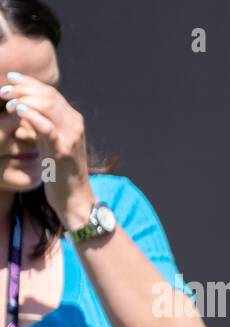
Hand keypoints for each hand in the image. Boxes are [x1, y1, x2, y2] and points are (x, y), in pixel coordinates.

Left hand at [0, 71, 94, 230]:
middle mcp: (75, 124)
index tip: (10, 78)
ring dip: (24, 99)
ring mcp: (71, 136)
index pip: (50, 92)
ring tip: (8, 102)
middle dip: (23, 89)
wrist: (75, 197)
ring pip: (48, 105)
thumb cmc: (59, 172)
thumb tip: (21, 110)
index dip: (29, 82)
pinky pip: (47, 126)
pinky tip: (18, 111)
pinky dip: (31, 115)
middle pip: (48, 95)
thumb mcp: (50, 143)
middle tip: (3, 91)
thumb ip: (41, 126)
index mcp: (73, 120)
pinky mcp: (63, 150)